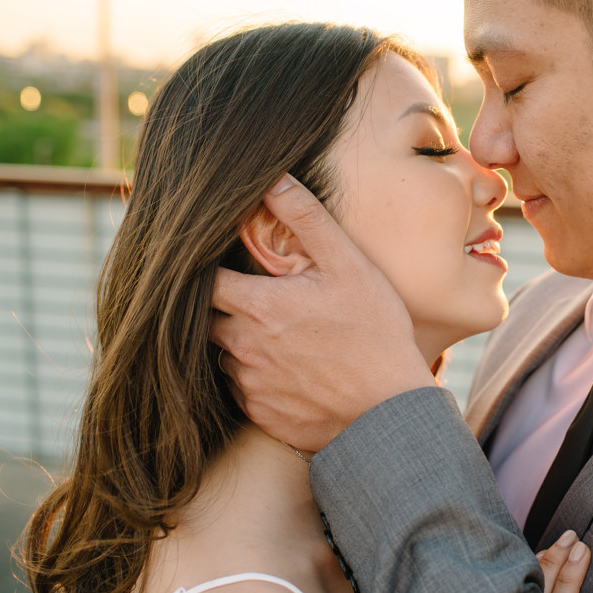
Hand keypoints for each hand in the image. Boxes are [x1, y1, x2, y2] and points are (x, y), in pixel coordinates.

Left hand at [211, 175, 434, 450]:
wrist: (389, 408)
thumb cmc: (375, 332)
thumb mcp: (348, 265)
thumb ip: (306, 219)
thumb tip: (273, 178)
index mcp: (259, 306)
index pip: (203, 280)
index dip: (203, 268)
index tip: (216, 262)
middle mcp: (243, 347)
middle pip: (205, 319)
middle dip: (220, 306)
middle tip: (251, 298)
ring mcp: (250, 384)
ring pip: (222, 356)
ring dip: (238, 343)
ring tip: (275, 336)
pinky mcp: (261, 415)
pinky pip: (242, 391)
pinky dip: (255, 377)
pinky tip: (286, 370)